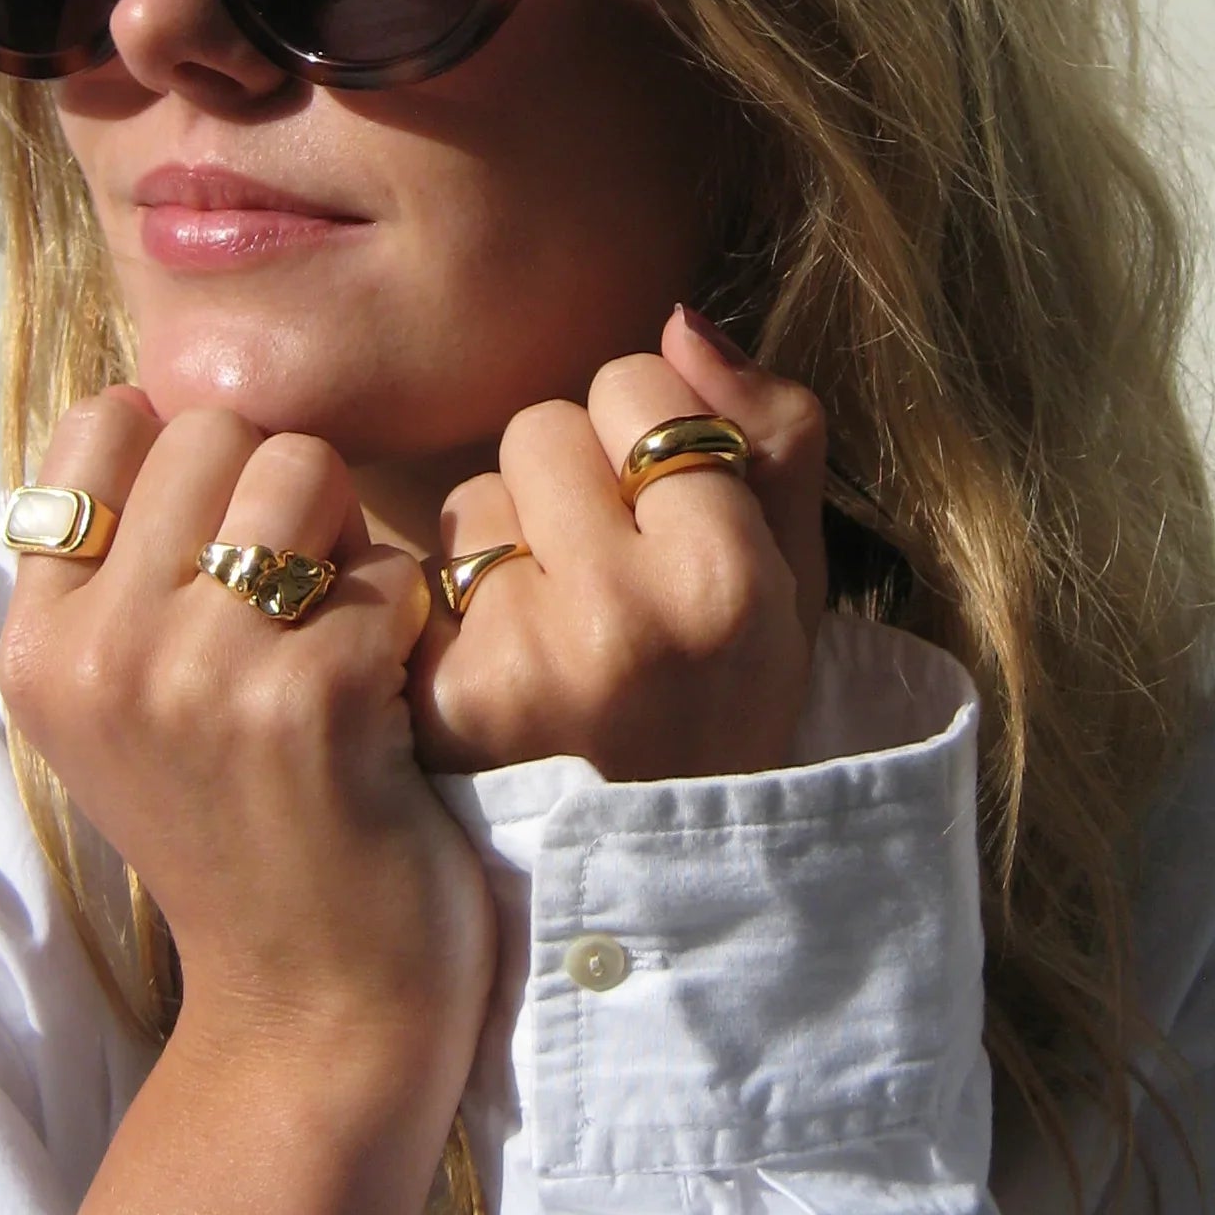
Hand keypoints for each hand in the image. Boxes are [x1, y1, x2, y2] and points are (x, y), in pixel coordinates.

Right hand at [0, 391, 494, 1100]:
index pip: (105, 422)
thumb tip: (161, 404)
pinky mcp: (305, 699)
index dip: (193, 462)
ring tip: (343, 645)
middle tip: (299, 611)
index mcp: (38, 645)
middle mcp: (97, 653)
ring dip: (348, 543)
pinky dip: (413, 620)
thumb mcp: (126, 704)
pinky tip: (389, 704)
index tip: (222, 555)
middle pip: (214, 433)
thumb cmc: (243, 832)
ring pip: (301, 469)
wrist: (314, 1009)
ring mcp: (195, 674)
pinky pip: (388, 565)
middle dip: (282, 496)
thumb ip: (121, 567)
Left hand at [409, 305, 828, 778]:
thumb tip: (676, 319)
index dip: (644, 437)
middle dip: (566, 487)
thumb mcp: (795, 582)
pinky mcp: (436, 699)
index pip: (635, 384)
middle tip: (601, 583)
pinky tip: (495, 674)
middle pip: (541, 428)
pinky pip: (419, 573)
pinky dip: (450, 611)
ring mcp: (518, 662)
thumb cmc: (729, 709)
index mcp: (725, 577)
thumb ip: (770, 434)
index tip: (664, 515)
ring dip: (502, 547)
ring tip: (550, 635)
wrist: (656, 895)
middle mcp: (621, 616)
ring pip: (470, 497)